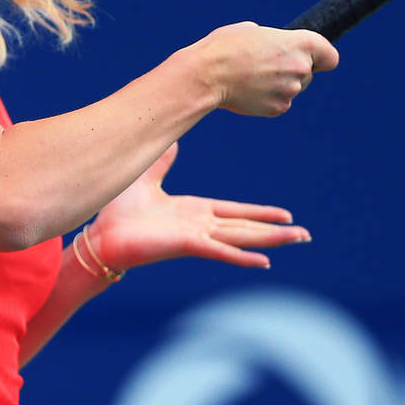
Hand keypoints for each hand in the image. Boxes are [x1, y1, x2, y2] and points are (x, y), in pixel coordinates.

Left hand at [86, 143, 309, 271]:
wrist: (98, 235)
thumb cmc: (118, 213)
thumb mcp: (146, 179)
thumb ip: (162, 164)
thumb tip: (172, 143)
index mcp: (194, 212)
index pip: (236, 213)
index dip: (261, 214)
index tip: (286, 216)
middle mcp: (200, 226)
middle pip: (246, 228)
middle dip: (276, 231)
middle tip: (305, 235)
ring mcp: (195, 237)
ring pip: (241, 238)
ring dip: (270, 240)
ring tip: (297, 240)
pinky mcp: (186, 245)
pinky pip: (220, 250)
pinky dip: (242, 256)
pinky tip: (264, 261)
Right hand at [191, 23, 336, 116]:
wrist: (206, 76)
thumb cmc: (225, 48)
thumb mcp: (252, 31)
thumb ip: (274, 41)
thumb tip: (274, 51)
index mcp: (300, 43)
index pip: (330, 57)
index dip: (322, 58)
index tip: (313, 60)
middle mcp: (301, 68)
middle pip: (308, 73)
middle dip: (291, 70)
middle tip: (264, 65)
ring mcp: (291, 91)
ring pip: (292, 88)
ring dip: (278, 84)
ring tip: (251, 77)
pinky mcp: (278, 108)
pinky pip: (279, 102)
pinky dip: (267, 98)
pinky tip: (248, 91)